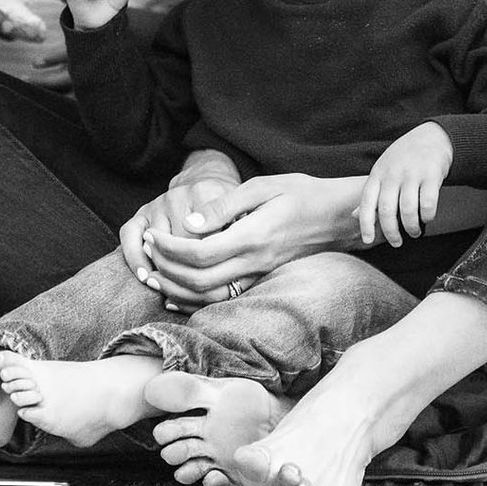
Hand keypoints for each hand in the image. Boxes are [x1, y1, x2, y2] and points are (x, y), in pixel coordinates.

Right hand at [118, 173, 234, 292]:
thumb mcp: (241, 211)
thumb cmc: (227, 207)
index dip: (214, 260)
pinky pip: (129, 236)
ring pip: (157, 244)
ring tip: (176, 289)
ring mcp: (157, 203)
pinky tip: (145, 277)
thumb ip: (238, 231)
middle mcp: (178, 195)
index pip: (207, 235)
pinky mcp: (141, 213)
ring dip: (165, 268)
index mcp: (206, 192)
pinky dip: (135, 258)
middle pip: (181, 243)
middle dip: (192, 268)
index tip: (221, 277)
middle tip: (203, 286)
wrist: (204, 181)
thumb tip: (232, 261)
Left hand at [139, 171, 365, 305]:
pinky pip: (224, 298)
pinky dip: (196, 300)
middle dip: (165, 268)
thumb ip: (225, 205)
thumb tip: (189, 223)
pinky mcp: (262, 279)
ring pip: (209, 296)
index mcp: (253, 236)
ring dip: (176, 289)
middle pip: (198, 280)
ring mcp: (260, 275)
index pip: (199, 253)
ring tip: (153, 272)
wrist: (339, 217)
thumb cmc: (303, 194)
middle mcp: (255, 262)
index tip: (151, 234)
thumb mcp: (264, 186)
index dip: (168, 247)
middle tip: (146, 251)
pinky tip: (177, 293)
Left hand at [356, 123, 452, 244]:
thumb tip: (355, 216)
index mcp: (378, 174)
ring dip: (411, 227)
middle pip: (387, 210)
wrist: (433, 136)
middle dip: (391, 232)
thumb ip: (371, 194)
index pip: (367, 202)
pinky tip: (427, 218)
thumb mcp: (383, 171)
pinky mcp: (432, 175)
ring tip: (414, 232)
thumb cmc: (404, 158)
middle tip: (396, 243)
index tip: (367, 240)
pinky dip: (427, 216)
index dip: (365, 223)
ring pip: (408, 210)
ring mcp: (412, 174)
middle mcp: (393, 174)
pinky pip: (428, 203)